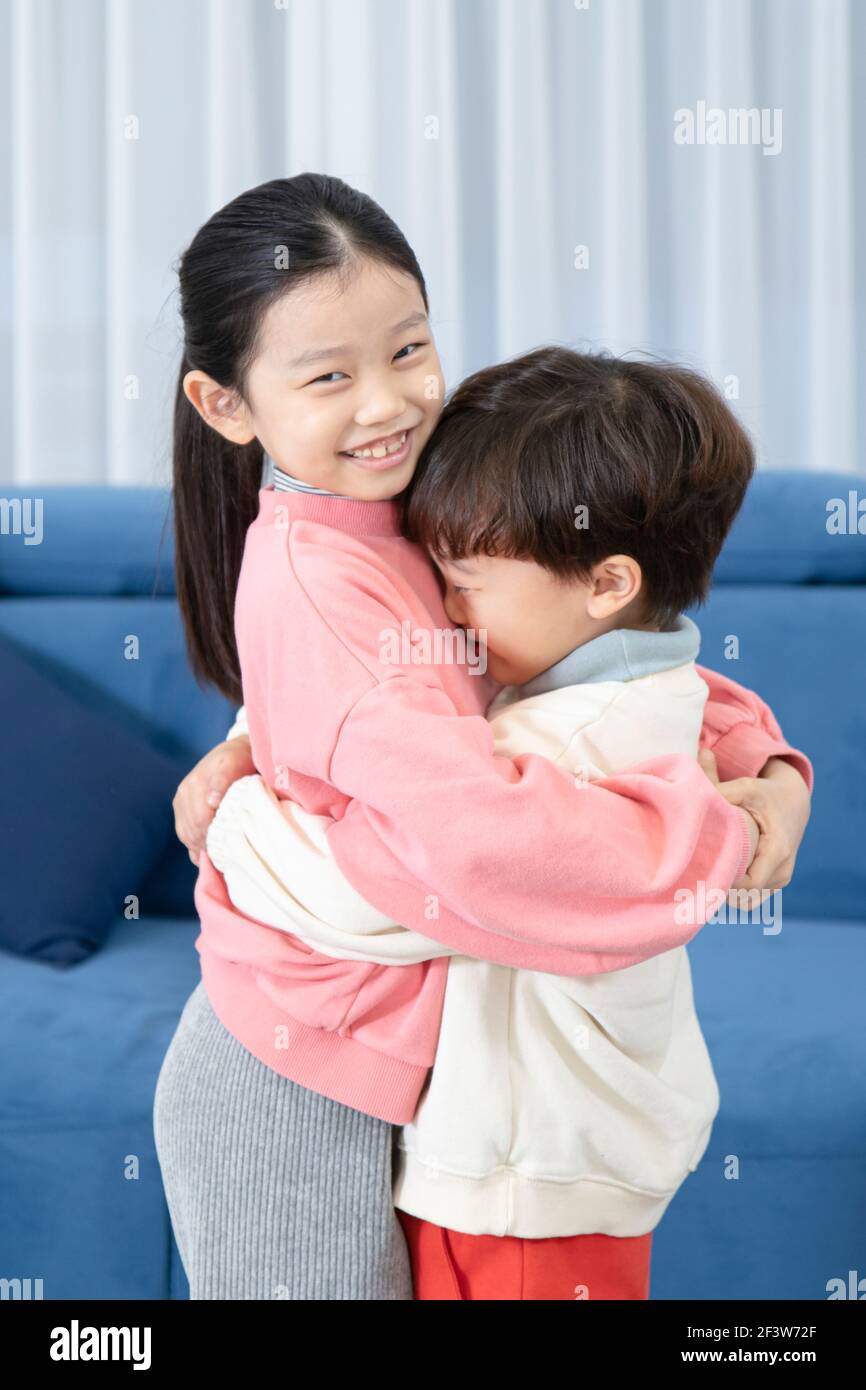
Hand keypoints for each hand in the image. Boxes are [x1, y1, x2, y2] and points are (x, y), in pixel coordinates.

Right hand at [173, 735, 255, 863]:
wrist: (235, 751)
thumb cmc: (239, 759)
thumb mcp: (234, 764)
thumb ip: (222, 781)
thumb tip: (212, 801)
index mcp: (195, 783)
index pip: (200, 819)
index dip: (214, 835)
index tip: (230, 846)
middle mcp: (184, 793)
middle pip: (192, 830)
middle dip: (207, 844)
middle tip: (227, 856)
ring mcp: (181, 801)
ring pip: (186, 834)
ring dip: (200, 847)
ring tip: (218, 856)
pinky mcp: (182, 808)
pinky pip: (184, 833)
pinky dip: (194, 847)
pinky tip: (207, 854)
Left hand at [698, 749, 811, 903]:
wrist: (794, 801)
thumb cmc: (767, 794)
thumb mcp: (746, 788)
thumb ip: (721, 794)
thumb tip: (692, 796)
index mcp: (777, 851)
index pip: (748, 884)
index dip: (723, 881)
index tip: (701, 868)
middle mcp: (782, 871)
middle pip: (745, 896)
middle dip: (721, 888)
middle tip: (696, 872)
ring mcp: (780, 880)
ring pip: (747, 902)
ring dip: (728, 893)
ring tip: (708, 872)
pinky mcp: (776, 883)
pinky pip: (751, 900)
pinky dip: (736, 894)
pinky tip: (720, 874)